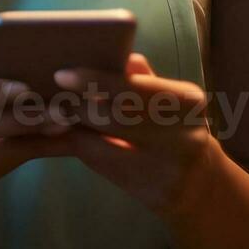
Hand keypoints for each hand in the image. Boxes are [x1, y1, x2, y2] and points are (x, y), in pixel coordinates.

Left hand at [50, 52, 228, 219]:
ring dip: (71, 130)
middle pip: (116, 118)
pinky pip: (103, 167)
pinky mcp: (154, 193)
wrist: (200, 184)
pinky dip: (79, 150)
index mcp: (187, 101)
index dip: (95, 80)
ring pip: (103, 146)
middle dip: (76, 108)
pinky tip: (60, 140)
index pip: (134, 87)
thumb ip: (142, 79)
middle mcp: (185, 134)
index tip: (62, 75)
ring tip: (48, 118)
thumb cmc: (173, 131)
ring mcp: (171, 168)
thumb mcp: (168, 101)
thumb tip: (119, 55)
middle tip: (49, 101)